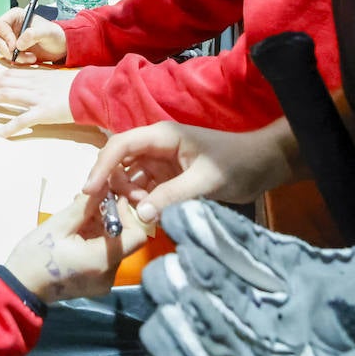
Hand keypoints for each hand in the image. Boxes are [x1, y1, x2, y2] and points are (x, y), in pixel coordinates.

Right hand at [0, 7, 66, 65]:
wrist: (60, 47)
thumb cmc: (55, 35)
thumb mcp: (47, 32)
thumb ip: (34, 34)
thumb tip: (19, 43)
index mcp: (16, 16)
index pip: (0, 24)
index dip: (5, 36)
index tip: (15, 45)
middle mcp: (11, 27)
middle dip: (10, 50)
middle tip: (23, 55)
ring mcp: (12, 39)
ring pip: (3, 50)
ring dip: (16, 57)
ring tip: (32, 58)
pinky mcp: (14, 50)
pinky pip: (9, 57)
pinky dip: (18, 61)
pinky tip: (30, 59)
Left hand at [0, 66, 79, 136]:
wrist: (93, 90)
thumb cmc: (77, 85)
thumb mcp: (54, 79)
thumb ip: (38, 81)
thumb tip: (24, 85)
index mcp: (35, 75)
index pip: (6, 74)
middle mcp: (33, 83)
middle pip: (1, 83)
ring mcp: (38, 97)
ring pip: (6, 95)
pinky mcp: (45, 112)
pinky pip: (23, 120)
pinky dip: (9, 127)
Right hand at [4, 193, 148, 301]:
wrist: (19, 288)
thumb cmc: (35, 256)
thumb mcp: (59, 225)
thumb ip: (86, 204)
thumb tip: (105, 183)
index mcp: (102, 260)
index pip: (137, 234)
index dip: (127, 213)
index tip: (108, 199)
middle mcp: (109, 274)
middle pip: (124, 239)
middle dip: (111, 217)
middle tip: (90, 202)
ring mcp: (103, 282)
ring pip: (113, 246)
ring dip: (101, 227)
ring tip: (79, 214)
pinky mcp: (95, 283)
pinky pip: (103, 256)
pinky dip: (95, 240)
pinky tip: (77, 230)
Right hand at [82, 121, 296, 223]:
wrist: (265, 165)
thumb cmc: (237, 164)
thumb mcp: (206, 182)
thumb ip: (173, 196)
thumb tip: (141, 215)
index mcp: (162, 136)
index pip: (121, 146)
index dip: (101, 167)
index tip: (89, 191)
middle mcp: (157, 146)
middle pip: (120, 162)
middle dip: (111, 186)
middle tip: (111, 213)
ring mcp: (162, 162)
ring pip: (130, 178)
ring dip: (127, 197)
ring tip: (132, 218)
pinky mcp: (170, 178)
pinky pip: (146, 190)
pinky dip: (142, 203)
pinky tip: (145, 219)